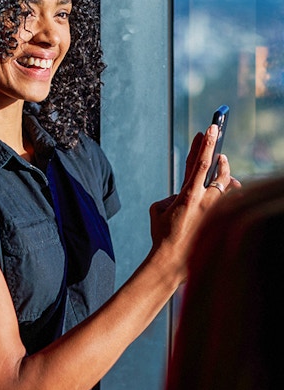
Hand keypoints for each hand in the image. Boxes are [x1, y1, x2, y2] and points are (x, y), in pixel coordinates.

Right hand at [149, 125, 240, 283]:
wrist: (172, 261)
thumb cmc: (162, 234)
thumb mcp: (158, 209)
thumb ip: (172, 195)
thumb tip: (183, 193)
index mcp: (187, 195)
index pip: (200, 163)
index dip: (206, 144)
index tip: (210, 128)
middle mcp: (204, 201)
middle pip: (218, 169)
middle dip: (216, 151)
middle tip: (215, 139)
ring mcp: (215, 212)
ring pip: (228, 184)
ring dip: (225, 172)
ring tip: (222, 164)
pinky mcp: (219, 221)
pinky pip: (231, 201)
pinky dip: (229, 192)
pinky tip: (230, 187)